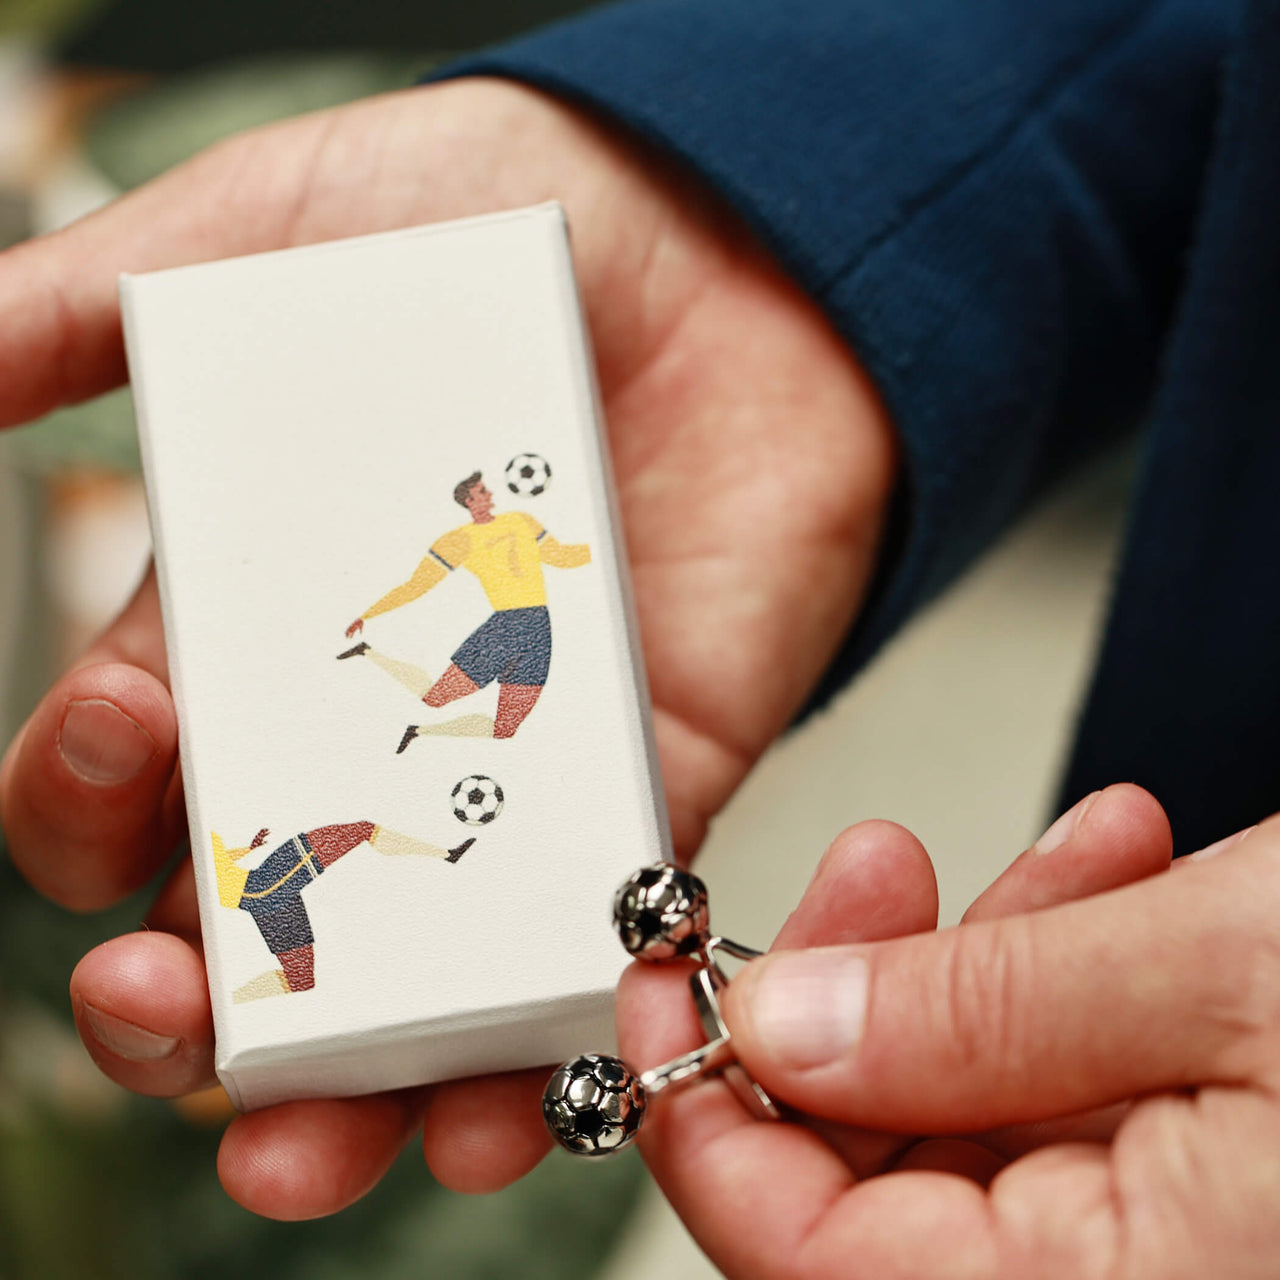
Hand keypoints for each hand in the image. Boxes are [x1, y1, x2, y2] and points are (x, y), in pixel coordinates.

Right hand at [0, 79, 894, 1216]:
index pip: (140, 766)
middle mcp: (375, 717)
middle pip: (259, 913)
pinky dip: (550, 1021)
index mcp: (260, 617)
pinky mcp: (653, 783)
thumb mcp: (275, 230)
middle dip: (196, 1004)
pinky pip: (592, 935)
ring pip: (417, 969)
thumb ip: (97, 302)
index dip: (99, 802)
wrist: (732, 251)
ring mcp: (516, 764)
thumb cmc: (500, 222)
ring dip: (361, 1079)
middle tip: (168, 1026)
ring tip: (319, 1141)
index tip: (123, 762)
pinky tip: (508, 1081)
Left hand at [623, 785, 1279, 1278]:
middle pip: (883, 1165)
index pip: (806, 1257)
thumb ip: (978, 1013)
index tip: (663, 992)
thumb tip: (783, 1026)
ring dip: (1003, 952)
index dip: (709, 1116)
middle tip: (873, 871)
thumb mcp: (1216, 976)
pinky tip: (1123, 880)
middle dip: (871, 989)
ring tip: (1076, 853)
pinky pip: (1075, 1086)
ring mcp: (1155, 1243)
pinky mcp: (1196, 1182)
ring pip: (983, 1103)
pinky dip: (1082, 974)